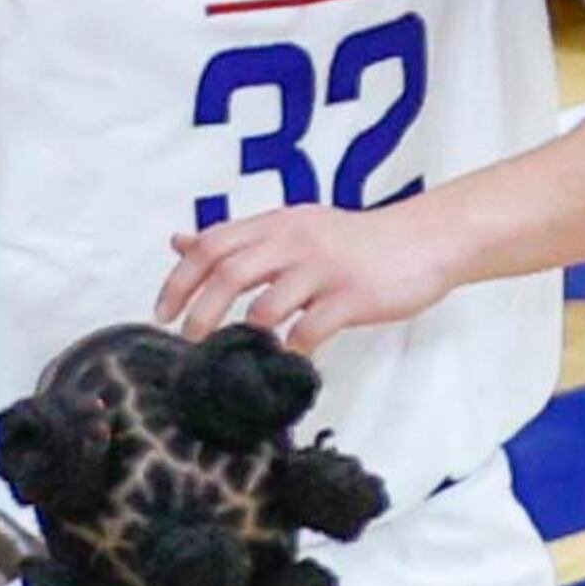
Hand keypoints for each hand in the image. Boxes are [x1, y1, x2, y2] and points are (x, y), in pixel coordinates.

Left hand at [151, 203, 459, 355]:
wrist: (423, 241)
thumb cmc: (351, 242)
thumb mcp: (291, 228)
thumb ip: (238, 239)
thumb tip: (180, 242)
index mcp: (274, 224)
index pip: (211, 245)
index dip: (180, 279)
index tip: (162, 312)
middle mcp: (293, 240)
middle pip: (228, 273)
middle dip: (199, 311)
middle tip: (187, 340)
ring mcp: (323, 268)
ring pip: (266, 305)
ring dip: (246, 335)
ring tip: (239, 355)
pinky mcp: (352, 296)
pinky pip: (310, 330)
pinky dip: (292, 351)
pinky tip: (288, 361)